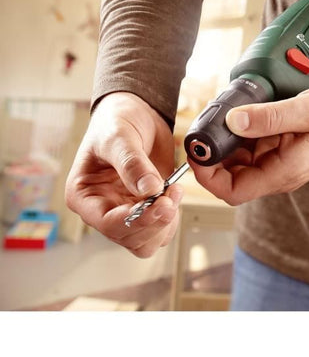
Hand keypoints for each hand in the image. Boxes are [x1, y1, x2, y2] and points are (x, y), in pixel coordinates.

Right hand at [65, 92, 182, 257]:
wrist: (136, 116)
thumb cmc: (116, 123)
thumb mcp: (119, 137)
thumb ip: (132, 163)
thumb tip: (150, 189)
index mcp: (84, 196)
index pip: (107, 223)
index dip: (134, 220)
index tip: (158, 204)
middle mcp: (104, 209)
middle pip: (129, 237)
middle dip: (154, 221)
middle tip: (171, 196)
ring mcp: (126, 211)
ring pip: (146, 240)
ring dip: (165, 222)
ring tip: (175, 192)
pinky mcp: (147, 208)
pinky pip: (161, 229)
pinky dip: (172, 217)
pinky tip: (175, 194)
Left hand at [189, 84, 308, 205]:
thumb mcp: (308, 111)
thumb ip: (269, 118)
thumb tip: (233, 122)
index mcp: (285, 171)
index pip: (234, 191)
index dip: (208, 177)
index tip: (195, 153)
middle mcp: (279, 172)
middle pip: (232, 177)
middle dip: (212, 157)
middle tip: (201, 129)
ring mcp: (280, 161)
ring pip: (240, 161)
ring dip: (225, 144)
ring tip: (217, 119)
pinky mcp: (283, 148)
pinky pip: (253, 147)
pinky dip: (240, 134)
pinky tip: (238, 117)